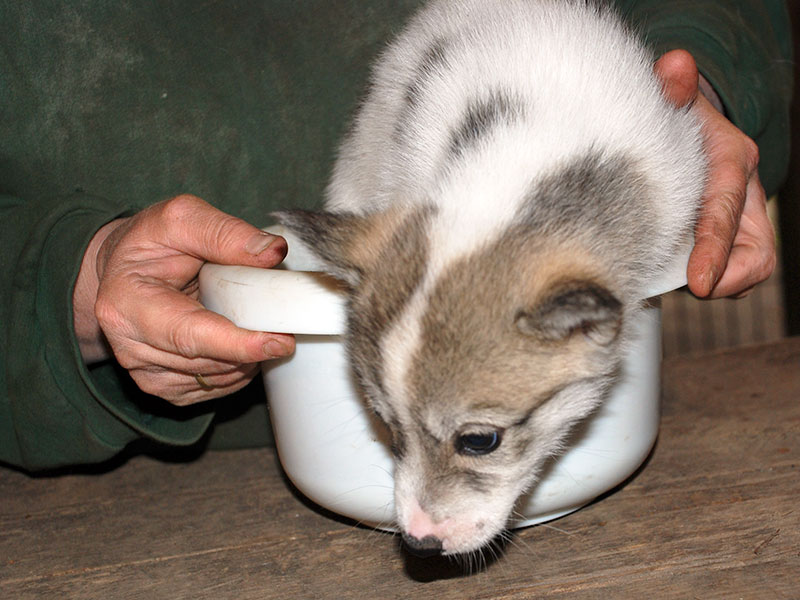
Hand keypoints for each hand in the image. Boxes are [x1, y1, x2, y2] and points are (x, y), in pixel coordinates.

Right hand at [73, 194, 294, 404]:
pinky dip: (237, 369)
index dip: (238, 344)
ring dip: (247, 359)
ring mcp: (144, 372)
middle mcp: (129, 346)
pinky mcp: (163, 386)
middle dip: (253, 349)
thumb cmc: (152, 242)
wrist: (126, 268)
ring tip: (255, 323)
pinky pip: (214, 388)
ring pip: (216, 380)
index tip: (280, 342)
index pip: (189, 335)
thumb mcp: (181, 218)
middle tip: (284, 323)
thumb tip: (273, 252)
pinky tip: (240, 342)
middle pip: (208, 362)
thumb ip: (225, 232)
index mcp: (127, 303)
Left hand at [654, 50, 775, 297]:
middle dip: (727, 280)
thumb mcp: (672, 99)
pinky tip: (672, 278)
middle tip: (686, 291)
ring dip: (716, 285)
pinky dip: (708, 281)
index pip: (727, 213)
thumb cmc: (677, 118)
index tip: (698, 282)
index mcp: (731, 162)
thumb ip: (671, 87)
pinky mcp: (729, 237)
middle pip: (756, 254)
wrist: (691, 124)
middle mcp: (744, 195)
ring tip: (673, 286)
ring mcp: (741, 219)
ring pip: (747, 268)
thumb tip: (674, 66)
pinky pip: (730, 272)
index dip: (715, 250)